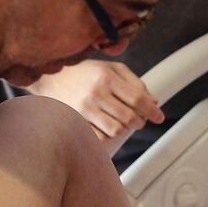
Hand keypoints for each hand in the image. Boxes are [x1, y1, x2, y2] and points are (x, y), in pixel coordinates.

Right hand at [26, 60, 164, 141]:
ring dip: (124, 129)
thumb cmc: (83, 72)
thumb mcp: (110, 68)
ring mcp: (83, 110)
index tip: (159, 117)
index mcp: (106, 77)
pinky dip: (107, 135)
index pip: (138, 99)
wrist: (48, 78)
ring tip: (121, 122)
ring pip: (117, 130)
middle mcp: (95, 94)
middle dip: (139, 121)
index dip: (152, 111)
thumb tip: (153, 102)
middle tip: (138, 119)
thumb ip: (134, 82)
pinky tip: (106, 127)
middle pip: (130, 118)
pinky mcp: (74, 122)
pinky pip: (100, 138)